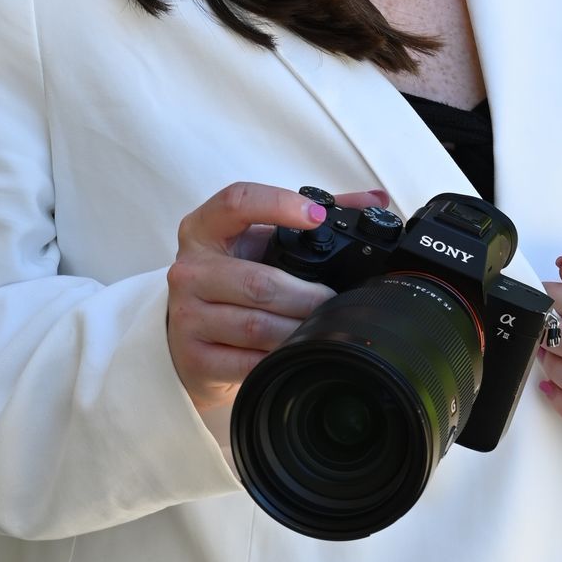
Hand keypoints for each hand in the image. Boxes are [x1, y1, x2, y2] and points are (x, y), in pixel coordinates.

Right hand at [167, 182, 390, 416]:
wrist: (189, 343)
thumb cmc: (231, 285)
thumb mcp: (259, 245)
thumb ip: (310, 217)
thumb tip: (375, 200)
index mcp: (204, 230)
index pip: (236, 202)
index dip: (278, 204)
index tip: (317, 217)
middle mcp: (189, 269)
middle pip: (260, 282)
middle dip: (308, 296)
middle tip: (334, 300)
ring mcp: (187, 315)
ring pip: (257, 325)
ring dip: (299, 330)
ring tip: (320, 328)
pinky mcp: (193, 357)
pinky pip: (249, 362)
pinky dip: (279, 359)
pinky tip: (293, 354)